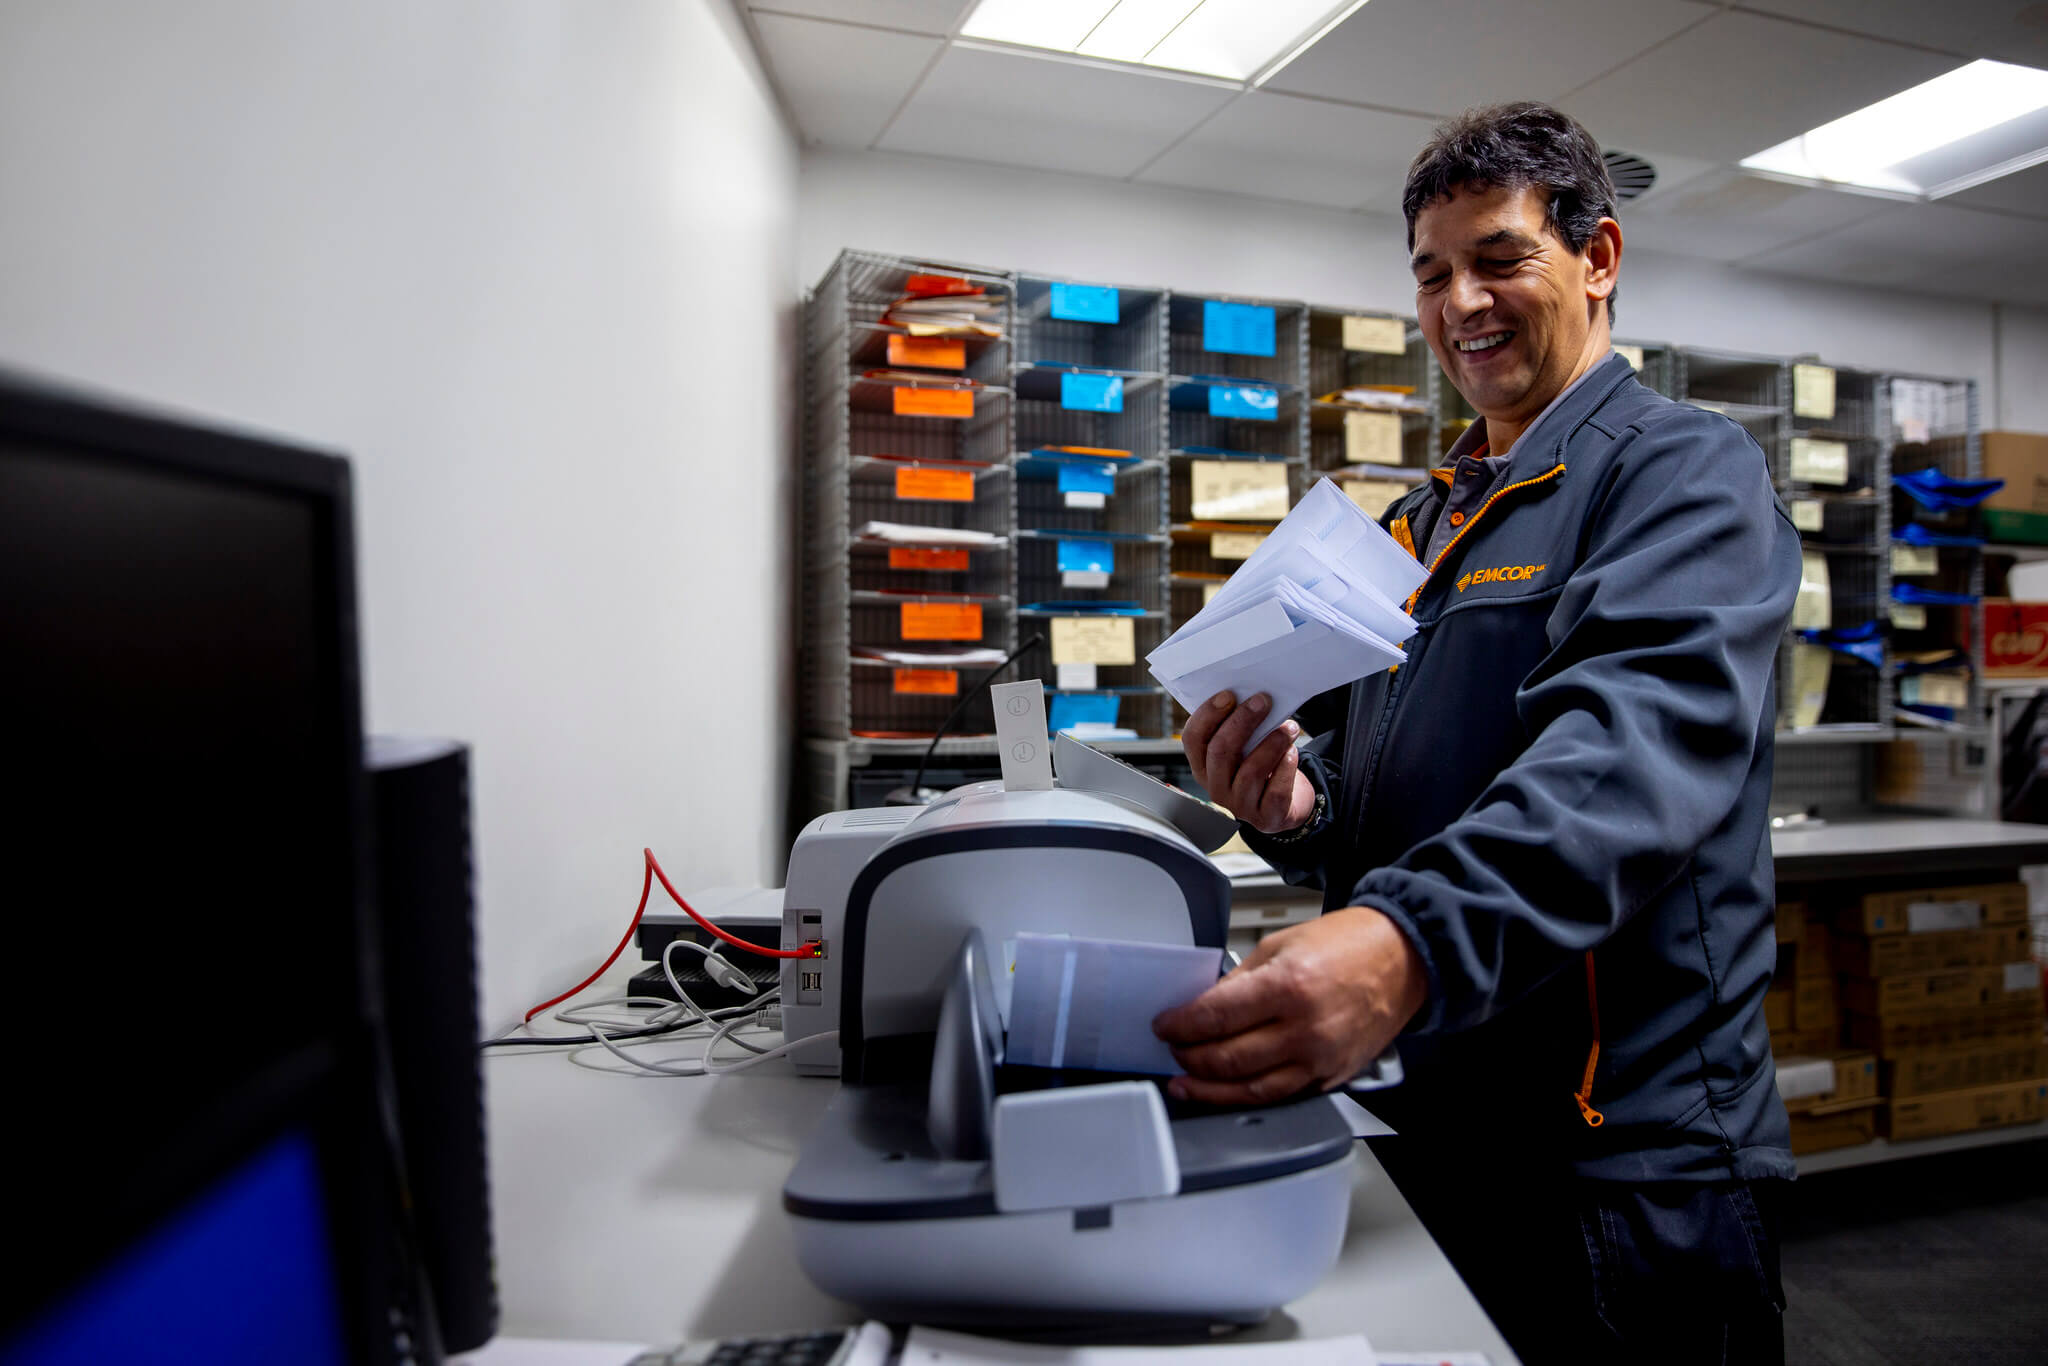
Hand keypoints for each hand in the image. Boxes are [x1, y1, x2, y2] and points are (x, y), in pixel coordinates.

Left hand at [1152, 906, 1427, 1104]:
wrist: (1402, 959)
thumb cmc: (1348, 945)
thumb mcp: (1281, 944)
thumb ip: (1240, 980)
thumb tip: (1205, 1006)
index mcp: (1287, 986)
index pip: (1215, 1016)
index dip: (1180, 1024)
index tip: (1165, 1025)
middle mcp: (1304, 1029)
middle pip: (1227, 1058)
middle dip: (1189, 1056)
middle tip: (1173, 1049)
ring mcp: (1320, 1058)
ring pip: (1250, 1090)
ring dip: (1209, 1090)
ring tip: (1186, 1083)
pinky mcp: (1332, 1076)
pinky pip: (1281, 1096)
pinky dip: (1247, 1098)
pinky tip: (1227, 1092)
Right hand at [1181, 691, 1316, 833]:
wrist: (1284, 805)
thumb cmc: (1260, 766)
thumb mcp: (1243, 750)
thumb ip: (1238, 729)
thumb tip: (1251, 697)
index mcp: (1202, 766)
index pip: (1193, 739)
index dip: (1208, 715)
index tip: (1229, 694)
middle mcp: (1215, 788)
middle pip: (1221, 751)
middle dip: (1242, 721)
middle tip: (1263, 701)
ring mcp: (1240, 806)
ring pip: (1251, 771)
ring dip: (1271, 743)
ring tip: (1289, 727)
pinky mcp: (1266, 817)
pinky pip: (1275, 791)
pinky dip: (1286, 767)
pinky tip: (1292, 752)